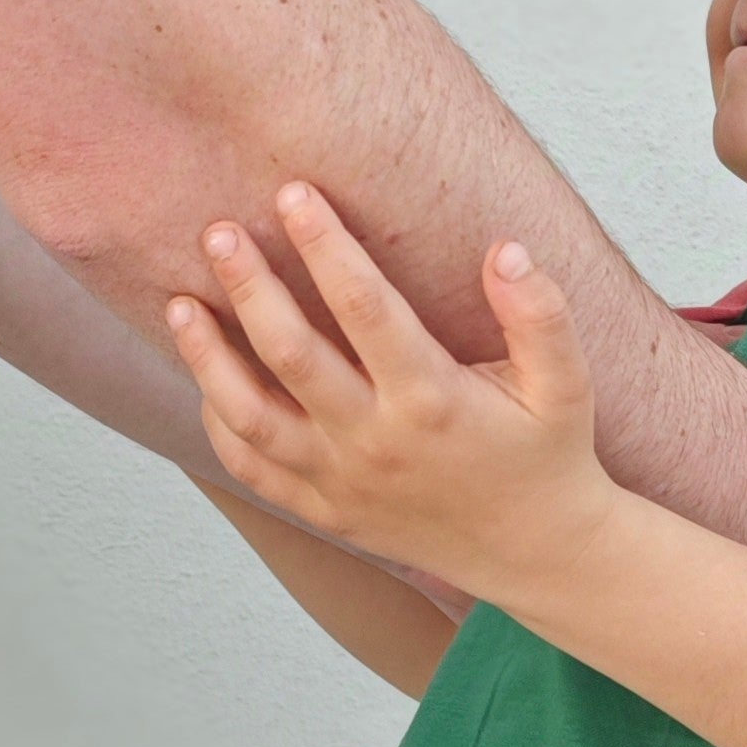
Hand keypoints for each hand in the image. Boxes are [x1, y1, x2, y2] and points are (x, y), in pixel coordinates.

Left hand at [167, 184, 619, 601]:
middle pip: (290, 354)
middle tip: (217, 231)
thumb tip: (506, 249)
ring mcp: (341, 481)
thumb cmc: (546, 454)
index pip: (365, 307)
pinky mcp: (324, 509)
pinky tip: (206, 376)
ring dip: (207, 356)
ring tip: (182, 302)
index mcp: (433, 400)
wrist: (535, 553)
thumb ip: (540, 315)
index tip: (293, 192)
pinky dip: (217, 422)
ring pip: (250, 415)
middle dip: (249, 285)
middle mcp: (376, 441)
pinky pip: (251, 467)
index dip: (326, 244)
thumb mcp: (564, 384)